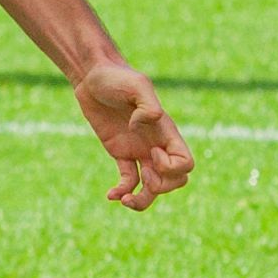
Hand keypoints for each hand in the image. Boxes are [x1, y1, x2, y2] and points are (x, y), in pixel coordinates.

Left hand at [74, 60, 192, 210]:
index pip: (185, 163)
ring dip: (143, 201)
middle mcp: (156, 144)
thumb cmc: (116, 77)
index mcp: (166, 132)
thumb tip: (142, 126)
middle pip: (175, 181)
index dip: (171, 168)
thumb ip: (147, 105)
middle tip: (144, 175)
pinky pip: (129, 182)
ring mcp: (139, 151)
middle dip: (161, 187)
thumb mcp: (136, 86)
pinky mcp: (120, 154)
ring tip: (125, 200)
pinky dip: (122, 192)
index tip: (152, 152)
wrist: (92, 77)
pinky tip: (110, 195)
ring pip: (152, 188)